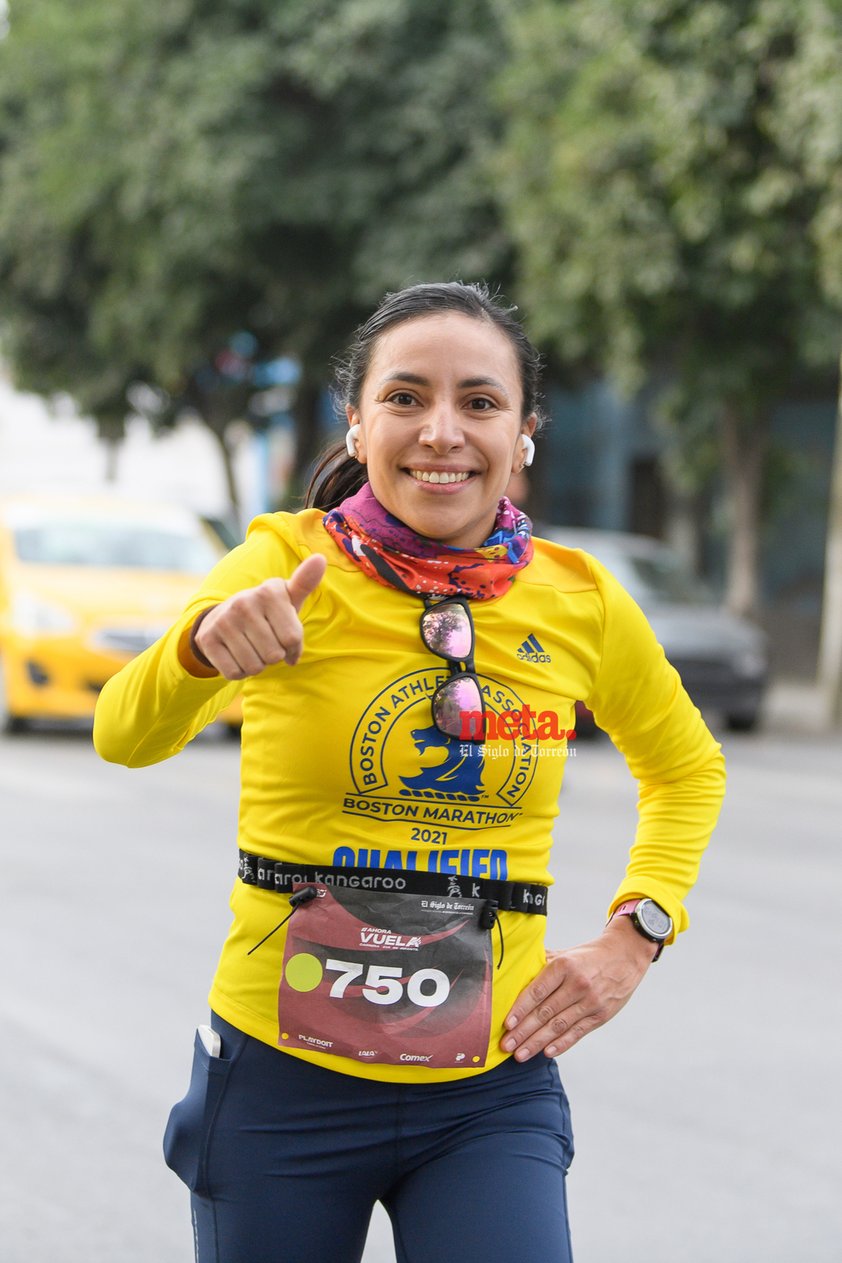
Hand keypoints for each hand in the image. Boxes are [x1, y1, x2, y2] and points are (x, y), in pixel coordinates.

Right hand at [192, 553, 326, 679]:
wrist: (222, 616)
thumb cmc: (267, 612)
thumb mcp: (287, 598)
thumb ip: (305, 582)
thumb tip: (320, 559)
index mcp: (269, 591)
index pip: (292, 639)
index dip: (293, 648)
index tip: (285, 639)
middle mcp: (244, 602)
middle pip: (274, 655)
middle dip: (274, 656)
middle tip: (265, 642)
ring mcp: (223, 620)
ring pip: (254, 667)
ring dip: (257, 666)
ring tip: (251, 648)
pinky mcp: (207, 639)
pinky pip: (234, 673)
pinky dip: (239, 672)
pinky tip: (236, 656)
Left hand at [501, 915, 656, 1059]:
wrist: (625, 956)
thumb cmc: (589, 956)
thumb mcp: (566, 953)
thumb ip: (542, 963)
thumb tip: (515, 972)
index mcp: (564, 966)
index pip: (538, 991)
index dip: (520, 1009)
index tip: (507, 1023)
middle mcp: (577, 984)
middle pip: (545, 1012)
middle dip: (523, 1032)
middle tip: (506, 1045)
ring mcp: (590, 1002)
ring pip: (559, 1026)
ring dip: (537, 1043)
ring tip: (520, 1054)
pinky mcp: (600, 1015)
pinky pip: (577, 1033)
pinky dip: (561, 1044)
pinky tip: (546, 1052)